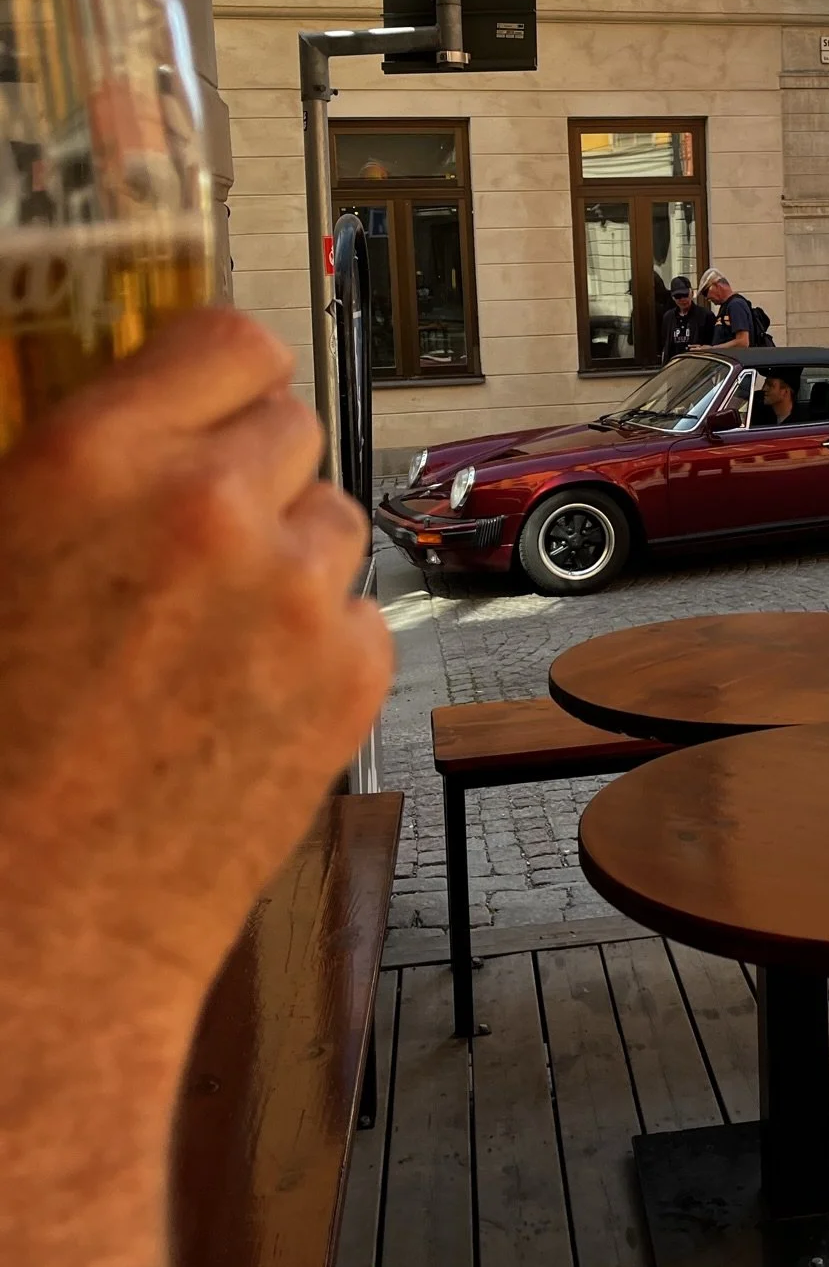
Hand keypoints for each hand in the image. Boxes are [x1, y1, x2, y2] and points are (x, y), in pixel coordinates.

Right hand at [0, 307, 392, 1005]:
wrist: (29, 925)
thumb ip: (68, 474)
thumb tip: (127, 426)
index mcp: (93, 459)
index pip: (229, 341)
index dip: (219, 378)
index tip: (209, 407)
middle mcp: (210, 509)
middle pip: (294, 427)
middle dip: (251, 473)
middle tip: (195, 543)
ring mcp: (294, 596)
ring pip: (334, 522)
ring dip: (287, 557)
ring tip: (205, 638)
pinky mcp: (351, 677)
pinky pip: (357, 612)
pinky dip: (317, 642)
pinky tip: (240, 699)